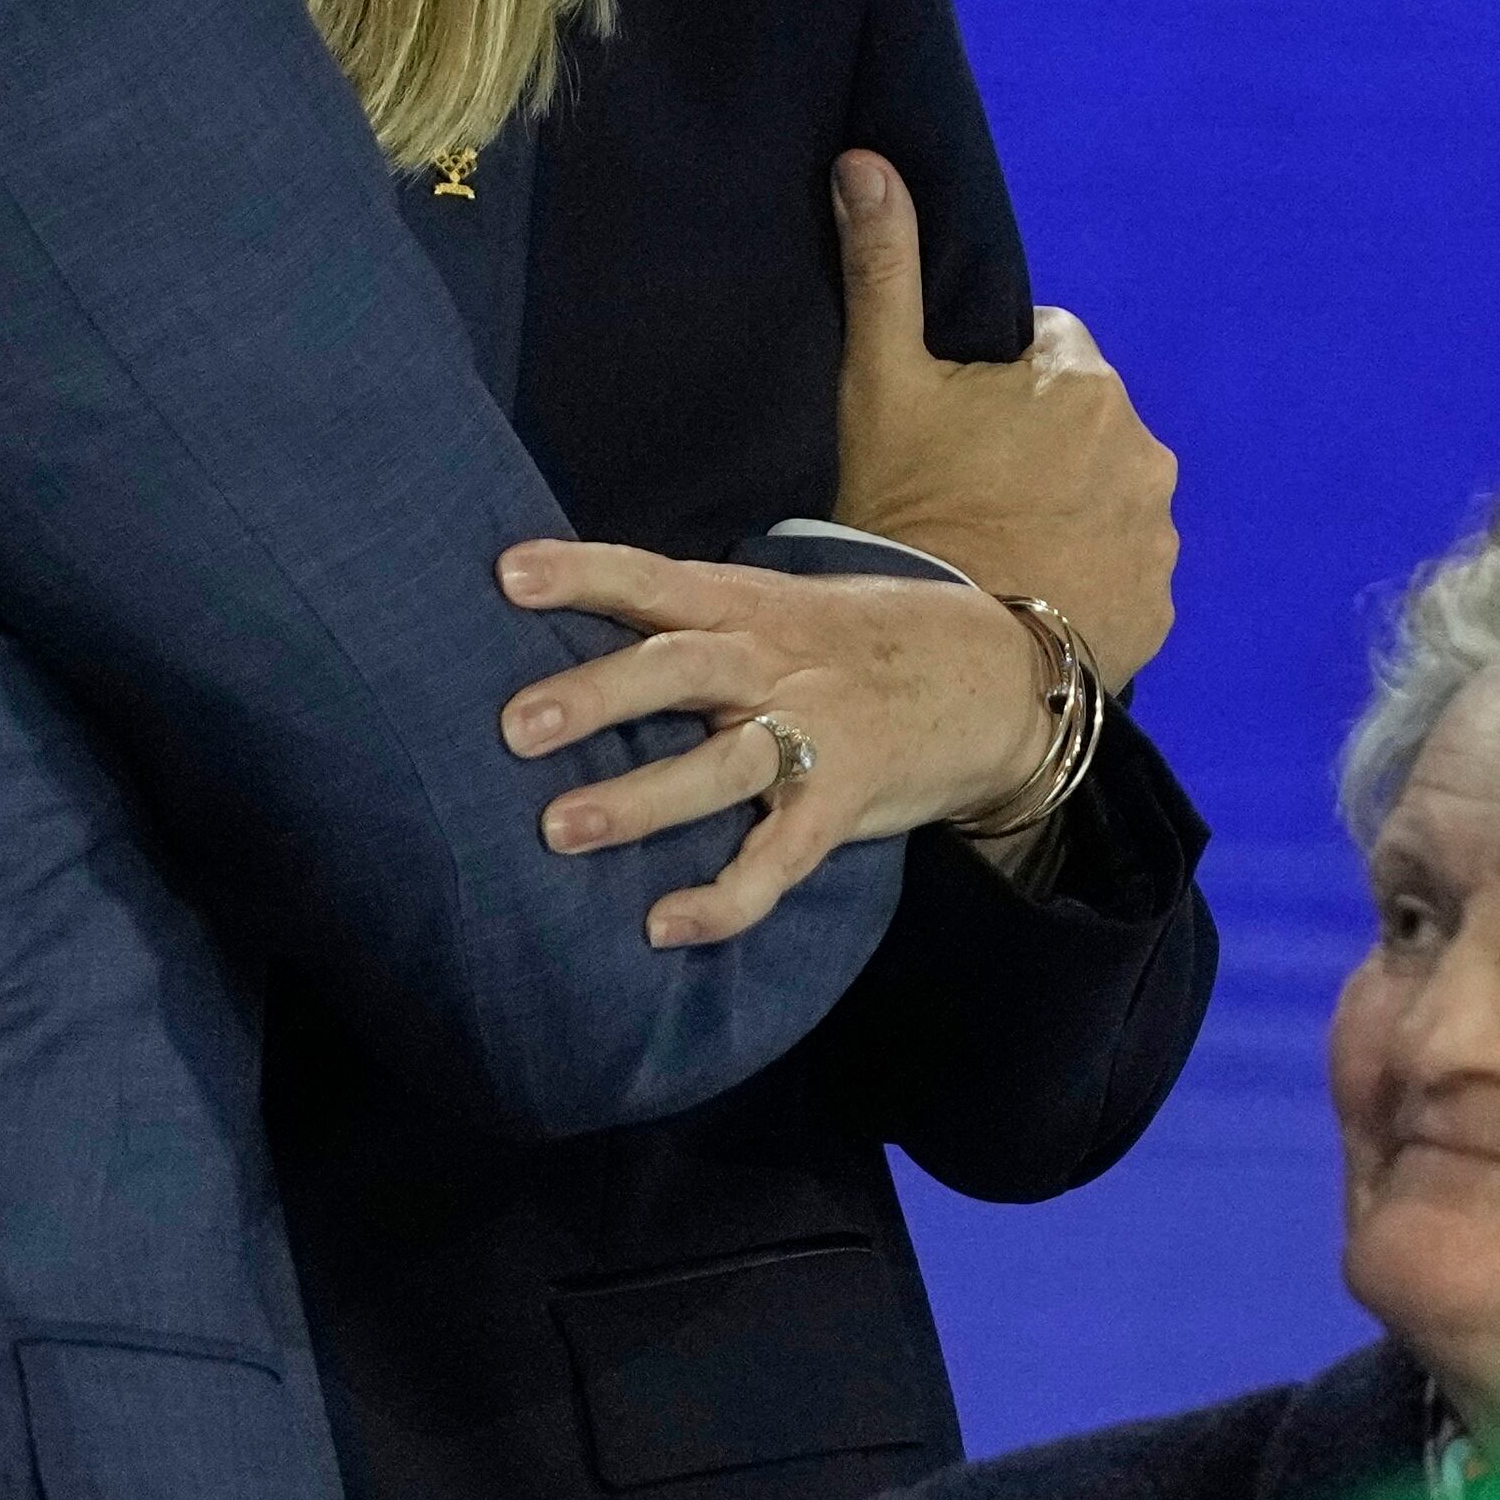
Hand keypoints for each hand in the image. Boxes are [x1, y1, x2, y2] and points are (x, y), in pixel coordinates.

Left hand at [495, 544, 1053, 946]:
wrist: (990, 676)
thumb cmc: (850, 641)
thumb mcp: (776, 606)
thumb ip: (691, 616)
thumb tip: (568, 622)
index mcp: (747, 607)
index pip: (653, 578)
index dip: (583, 573)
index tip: (509, 574)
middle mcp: (772, 665)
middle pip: (679, 668)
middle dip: (598, 696)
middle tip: (516, 727)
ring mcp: (812, 736)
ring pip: (720, 765)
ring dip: (640, 798)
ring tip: (559, 829)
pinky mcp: (842, 804)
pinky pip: (779, 858)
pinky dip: (725, 898)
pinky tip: (665, 927)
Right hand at [825, 152, 1175, 686]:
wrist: (942, 651)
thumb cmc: (906, 504)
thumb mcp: (880, 380)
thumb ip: (883, 266)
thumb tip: (868, 160)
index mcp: (1083, 381)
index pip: (1049, 349)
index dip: (999, 381)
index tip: (956, 426)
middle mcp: (1143, 447)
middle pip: (1086, 426)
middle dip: (1041, 446)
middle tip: (968, 490)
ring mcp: (1158, 530)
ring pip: (1111, 497)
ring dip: (1072, 510)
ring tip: (1000, 548)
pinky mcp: (1160, 602)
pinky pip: (1126, 572)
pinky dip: (1091, 577)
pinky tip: (1033, 593)